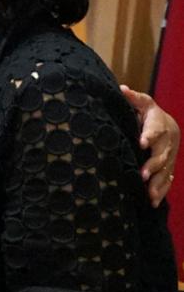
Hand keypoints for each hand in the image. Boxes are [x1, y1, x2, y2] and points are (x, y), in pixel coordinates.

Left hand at [122, 85, 177, 206]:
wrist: (168, 125)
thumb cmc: (148, 113)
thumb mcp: (142, 104)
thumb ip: (134, 99)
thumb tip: (122, 89)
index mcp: (160, 124)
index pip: (155, 129)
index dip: (150, 136)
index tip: (142, 143)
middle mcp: (168, 141)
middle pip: (163, 153)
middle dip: (154, 164)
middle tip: (143, 174)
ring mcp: (170, 156)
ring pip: (166, 170)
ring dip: (158, 182)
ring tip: (149, 194)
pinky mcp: (169, 167)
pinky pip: (168, 180)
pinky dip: (162, 191)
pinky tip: (154, 202)